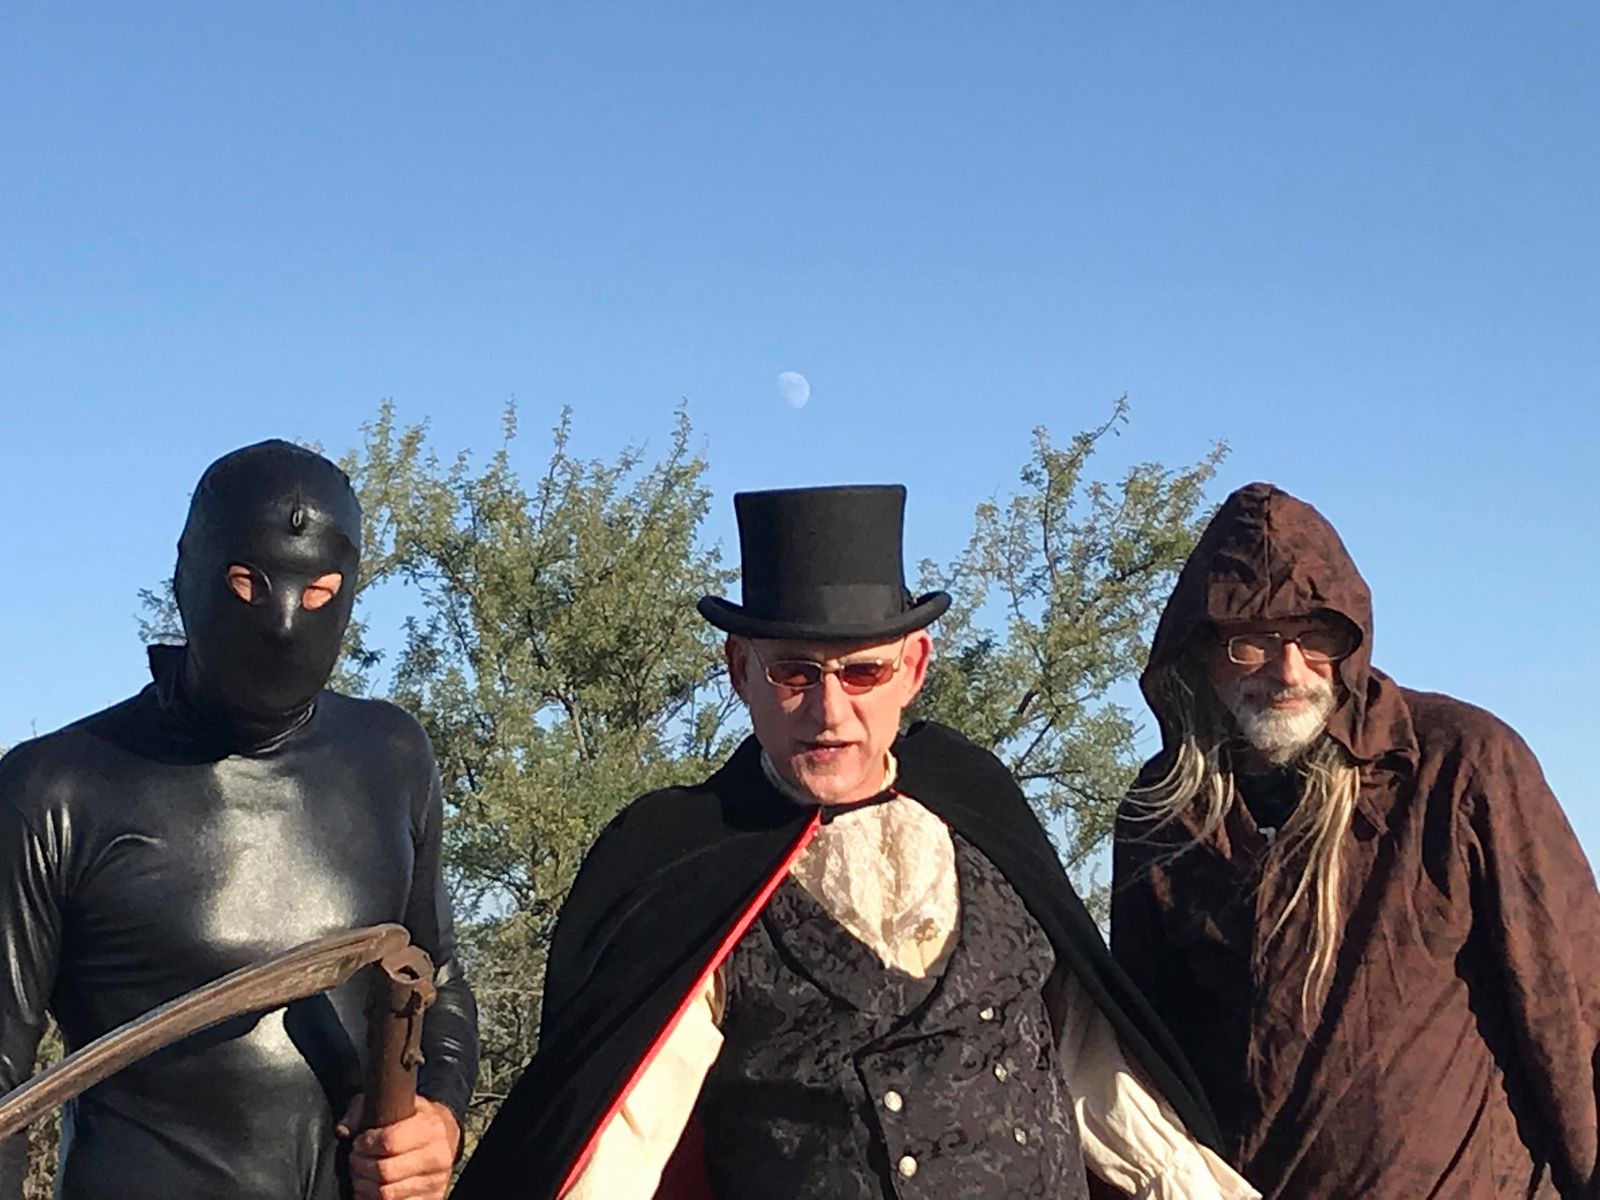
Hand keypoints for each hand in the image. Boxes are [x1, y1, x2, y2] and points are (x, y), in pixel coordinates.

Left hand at [338, 1094, 461, 1199]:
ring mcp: (436, 1182)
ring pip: (387, 1194)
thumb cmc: (414, 1118)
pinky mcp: (433, 1198)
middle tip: (355, 1160)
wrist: (446, 1136)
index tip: (358, 1143)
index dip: (365, 1144)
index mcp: (430, 1128)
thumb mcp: (396, 1102)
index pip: (389, 1142)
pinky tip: (370, 1190)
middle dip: (360, 1167)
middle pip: (385, 1171)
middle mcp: (438, 1156)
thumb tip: (343, 1130)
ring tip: (360, 1175)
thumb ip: (366, 1110)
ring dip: (364, 1186)